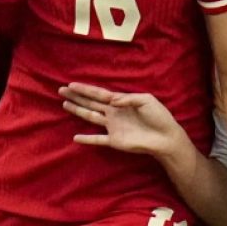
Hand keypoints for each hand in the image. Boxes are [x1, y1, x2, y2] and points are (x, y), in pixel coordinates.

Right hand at [59, 83, 180, 156]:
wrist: (165, 137)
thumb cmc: (158, 116)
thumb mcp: (146, 100)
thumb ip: (127, 98)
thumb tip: (111, 100)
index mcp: (121, 101)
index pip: (99, 94)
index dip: (85, 89)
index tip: (71, 84)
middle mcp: (113, 113)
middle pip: (91, 103)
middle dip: (76, 96)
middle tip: (61, 90)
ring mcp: (113, 127)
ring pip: (90, 117)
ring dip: (78, 111)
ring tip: (64, 104)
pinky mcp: (115, 140)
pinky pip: (98, 139)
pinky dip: (87, 139)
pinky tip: (75, 138)